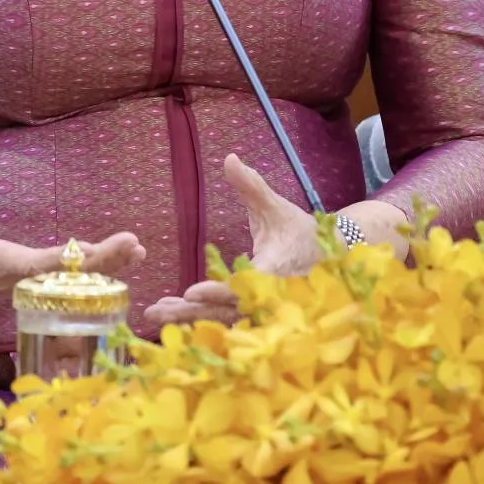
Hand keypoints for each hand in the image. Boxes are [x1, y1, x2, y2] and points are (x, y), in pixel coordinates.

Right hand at [0, 167, 145, 305]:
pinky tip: (119, 258)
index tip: (92, 249)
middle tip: (134, 245)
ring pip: (71, 279)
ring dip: (105, 266)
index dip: (65, 260)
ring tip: (138, 251)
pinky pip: (67, 277)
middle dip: (100, 262)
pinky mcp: (29, 278)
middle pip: (65, 276)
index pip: (36, 266)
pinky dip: (93, 267)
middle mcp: (17, 279)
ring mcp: (26, 282)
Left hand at [143, 154, 410, 328]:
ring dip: (189, 321)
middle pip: (226, 311)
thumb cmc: (298, 229)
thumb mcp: (274, 206)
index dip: (217, 291)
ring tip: (154, 314)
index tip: (189, 292)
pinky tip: (172, 320)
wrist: (329, 258)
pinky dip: (200, 324)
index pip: (244, 286)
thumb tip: (229, 158)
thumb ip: (251, 186)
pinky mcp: (256, 317)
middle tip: (154, 310)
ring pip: (223, 322)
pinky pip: (225, 326)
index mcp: (275, 270)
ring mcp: (263, 311)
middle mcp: (269, 297)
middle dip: (191, 312)